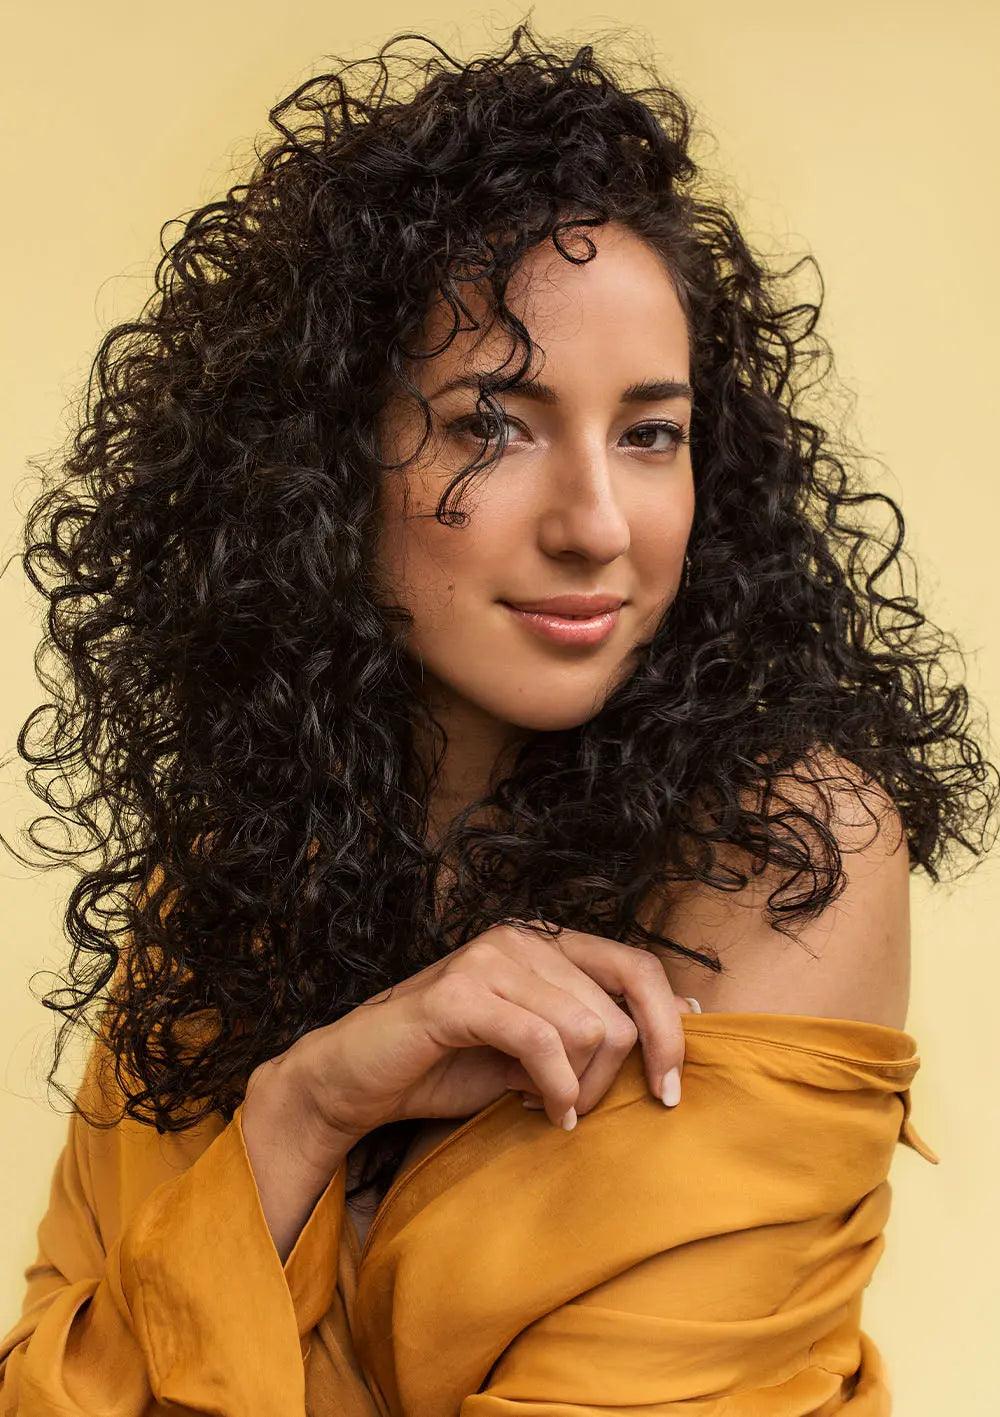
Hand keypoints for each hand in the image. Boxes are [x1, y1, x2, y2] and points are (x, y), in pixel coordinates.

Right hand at [270, 920, 698, 1151]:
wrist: (359, 1080)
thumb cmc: (450, 1064)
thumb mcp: (540, 1049)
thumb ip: (597, 1028)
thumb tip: (691, 1010)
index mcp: (546, 942)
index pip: (639, 969)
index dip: (669, 1030)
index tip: (668, 1091)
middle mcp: (522, 937)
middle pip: (617, 1016)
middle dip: (610, 1081)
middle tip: (575, 1110)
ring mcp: (489, 959)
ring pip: (587, 1030)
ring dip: (579, 1089)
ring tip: (549, 1108)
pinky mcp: (459, 994)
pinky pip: (540, 1041)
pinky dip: (554, 1088)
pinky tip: (542, 1111)